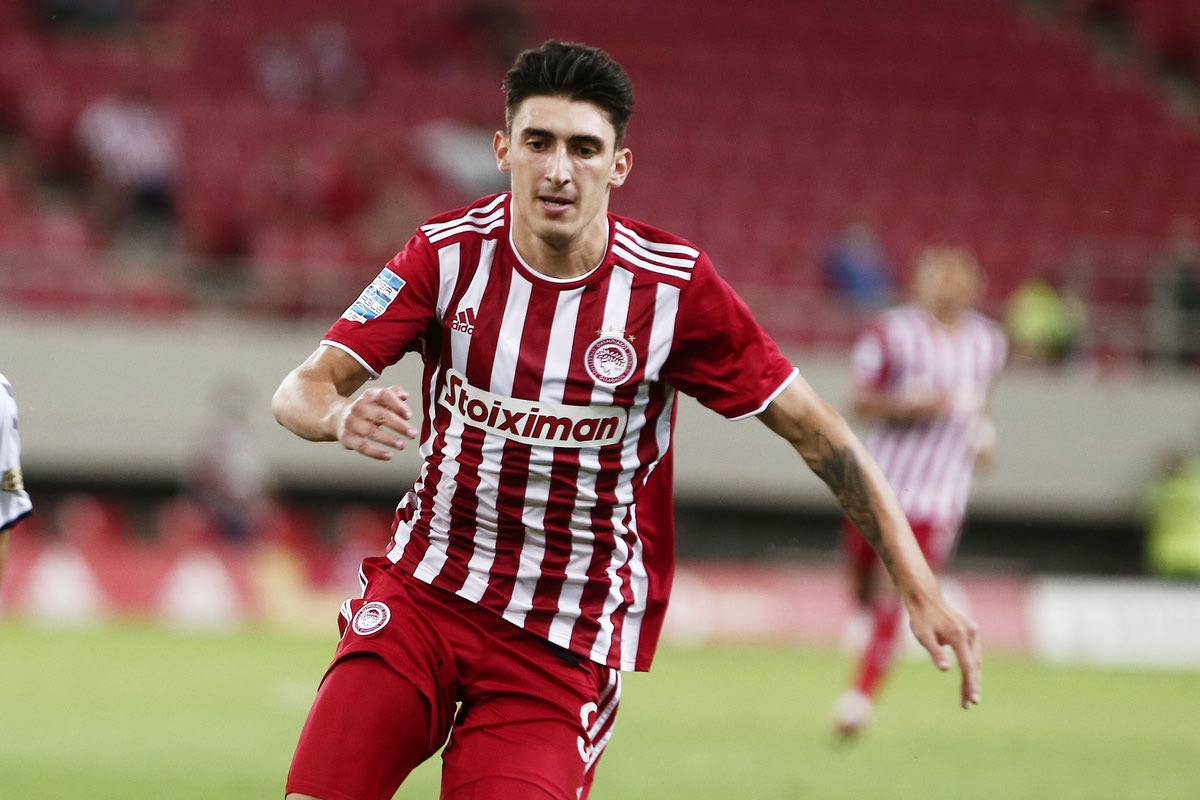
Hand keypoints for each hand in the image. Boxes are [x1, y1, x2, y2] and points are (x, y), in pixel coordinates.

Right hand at [336, 385, 416, 460]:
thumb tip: (404, 395)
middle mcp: (360, 407)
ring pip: (371, 431)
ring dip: (389, 439)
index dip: (397, 405)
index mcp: (369, 396)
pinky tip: (388, 455)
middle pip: (380, 415)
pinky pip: (362, 447)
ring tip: (402, 445)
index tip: (409, 415)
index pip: (384, 395)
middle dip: (398, 425)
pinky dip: (376, 453)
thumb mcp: (378, 397)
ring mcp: (352, 423)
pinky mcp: (348, 438)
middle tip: (412, 433)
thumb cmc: (366, 409)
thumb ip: (393, 393)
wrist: (339, 417)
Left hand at [905, 591, 981, 709]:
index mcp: (958, 635)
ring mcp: (972, 631)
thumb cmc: (921, 618)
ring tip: (968, 697)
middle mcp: (970, 633)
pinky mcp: (971, 630)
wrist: (925, 598)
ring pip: (976, 659)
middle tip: (969, 704)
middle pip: (974, 665)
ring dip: (972, 678)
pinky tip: (968, 680)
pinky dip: (971, 666)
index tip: (973, 700)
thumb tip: (946, 669)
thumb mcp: (923, 636)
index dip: (971, 684)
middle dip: (972, 685)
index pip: (968, 665)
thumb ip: (935, 652)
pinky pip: (973, 653)